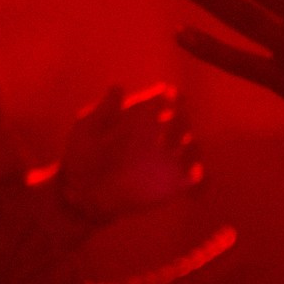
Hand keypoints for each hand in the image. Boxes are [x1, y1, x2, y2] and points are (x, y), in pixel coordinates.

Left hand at [57, 84, 202, 226]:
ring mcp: (167, 162)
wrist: (81, 196)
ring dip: (191, 146)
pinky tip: (193, 176)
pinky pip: (198, 180)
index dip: (172, 96)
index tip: (170, 94)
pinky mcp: (173, 186)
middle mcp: (158, 138)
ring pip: (194, 146)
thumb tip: (118, 86)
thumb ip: (104, 111)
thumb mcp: (86, 130)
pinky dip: (204, 179)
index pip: (164, 101)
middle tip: (169, 124)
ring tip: (174, 151)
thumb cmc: (79, 158)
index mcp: (140, 119)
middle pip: (183, 121)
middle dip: (180, 120)